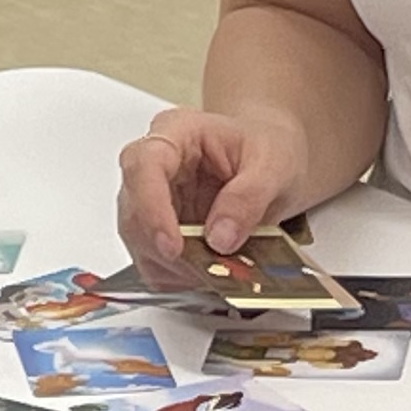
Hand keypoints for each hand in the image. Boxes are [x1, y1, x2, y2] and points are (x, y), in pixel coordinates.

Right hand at [118, 108, 309, 281]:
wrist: (275, 161)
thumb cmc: (269, 150)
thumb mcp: (276, 166)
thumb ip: (249, 197)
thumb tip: (220, 238)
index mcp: (176, 133)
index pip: (143, 167)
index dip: (151, 209)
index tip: (173, 246)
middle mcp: (154, 166)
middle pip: (134, 213)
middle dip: (168, 251)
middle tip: (211, 269)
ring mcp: (150, 201)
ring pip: (139, 243)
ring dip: (176, 268)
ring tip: (219, 269)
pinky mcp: (156, 233)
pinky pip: (154, 264)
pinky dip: (180, 277)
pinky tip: (210, 271)